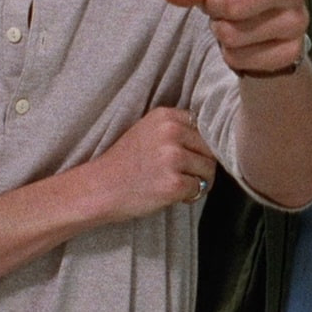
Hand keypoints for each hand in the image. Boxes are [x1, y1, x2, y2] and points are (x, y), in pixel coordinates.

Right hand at [92, 106, 217, 217]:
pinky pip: (199, 188)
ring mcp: (173, 158)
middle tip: (185, 175)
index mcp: (165, 116)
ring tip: (179, 185)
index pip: (204, 127)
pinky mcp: (174, 183)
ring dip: (199, 181)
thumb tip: (213, 139)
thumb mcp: (147, 131)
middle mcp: (171, 132)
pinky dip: (190, 196)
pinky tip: (173, 196)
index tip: (189, 156)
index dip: (200, 145)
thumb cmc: (124, 164)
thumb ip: (176, 129)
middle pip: (210, 148)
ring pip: (208, 169)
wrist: (98, 189)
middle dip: (202, 164)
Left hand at [161, 0, 310, 76]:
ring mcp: (298, 20)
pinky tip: (242, 42)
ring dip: (222, 31)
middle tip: (218, 2)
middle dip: (215, 6)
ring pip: (238, 34)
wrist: (247, 19)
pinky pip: (246, 60)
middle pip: (241, 3)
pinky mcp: (293, 51)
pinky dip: (232, 54)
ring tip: (233, 20)